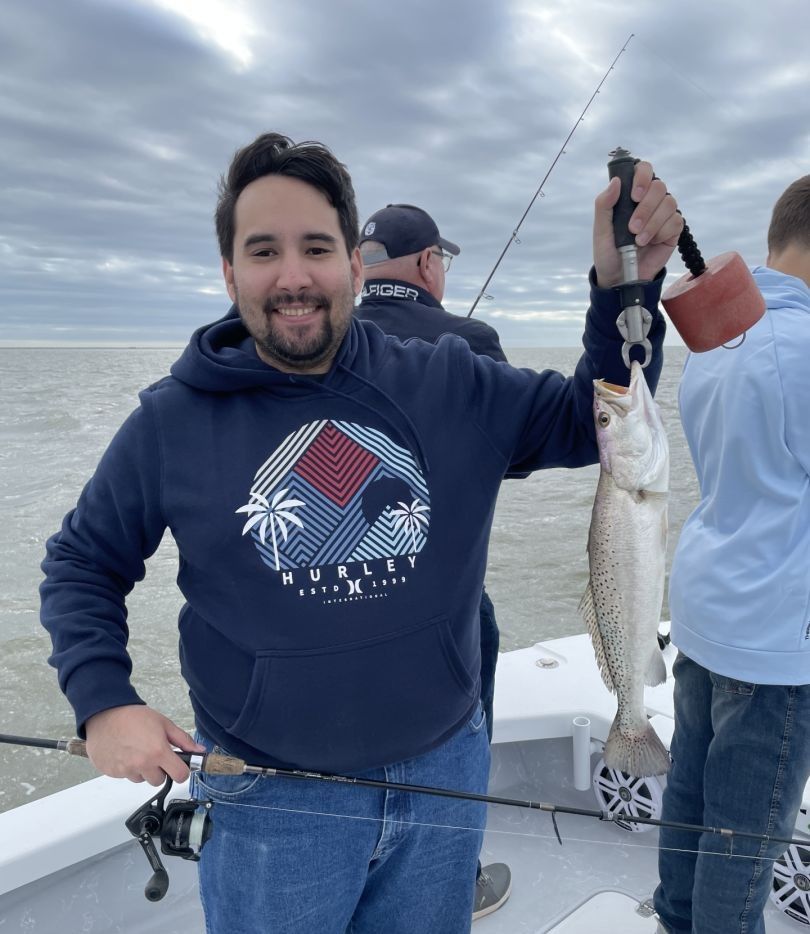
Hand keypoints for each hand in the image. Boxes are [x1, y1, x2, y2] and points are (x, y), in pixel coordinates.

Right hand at [85, 705, 205, 785]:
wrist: (105, 714)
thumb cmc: (134, 717)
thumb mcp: (164, 724)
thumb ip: (183, 740)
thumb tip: (199, 750)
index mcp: (158, 753)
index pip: (180, 776)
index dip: (182, 770)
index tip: (178, 765)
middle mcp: (142, 765)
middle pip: (159, 780)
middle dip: (160, 770)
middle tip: (154, 753)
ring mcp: (126, 771)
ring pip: (142, 779)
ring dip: (142, 770)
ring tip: (137, 751)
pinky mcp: (112, 773)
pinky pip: (126, 776)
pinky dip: (127, 768)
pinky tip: (125, 752)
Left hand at [593, 160, 683, 287]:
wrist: (619, 278)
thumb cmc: (608, 252)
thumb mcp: (600, 230)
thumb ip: (604, 205)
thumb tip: (616, 181)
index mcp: (632, 195)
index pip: (644, 170)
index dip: (642, 177)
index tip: (634, 195)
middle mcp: (650, 201)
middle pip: (659, 187)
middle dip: (645, 207)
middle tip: (632, 227)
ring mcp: (663, 214)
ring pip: (669, 203)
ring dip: (652, 223)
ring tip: (638, 240)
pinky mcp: (673, 230)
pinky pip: (675, 221)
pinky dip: (662, 232)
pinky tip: (651, 243)